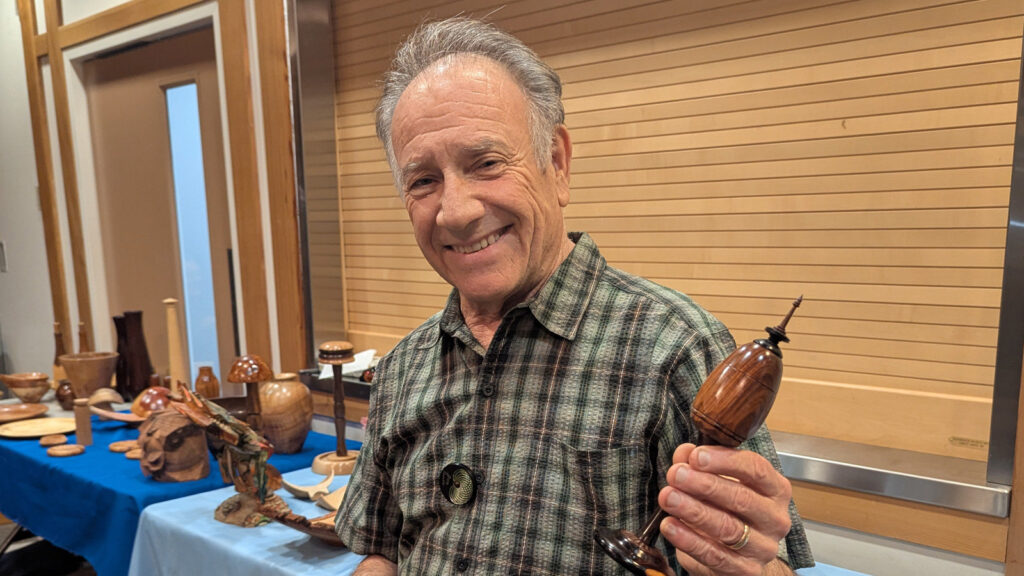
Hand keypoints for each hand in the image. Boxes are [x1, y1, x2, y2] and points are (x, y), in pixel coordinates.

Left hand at [658, 444, 792, 575]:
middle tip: (676, 474)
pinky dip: (688, 540)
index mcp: (775, 490)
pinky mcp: (746, 571)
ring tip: (667, 497)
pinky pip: (714, 555)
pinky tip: (669, 525)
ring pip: (728, 527)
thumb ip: (700, 466)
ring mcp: (763, 547)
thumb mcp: (718, 482)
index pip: (756, 469)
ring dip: (693, 510)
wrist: (740, 556)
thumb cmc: (730, 511)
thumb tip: (684, 452)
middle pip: (742, 498)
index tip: (696, 456)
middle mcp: (775, 519)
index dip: (725, 461)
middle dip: (704, 484)